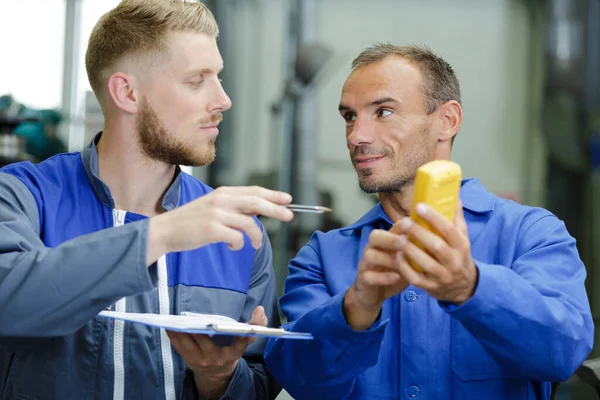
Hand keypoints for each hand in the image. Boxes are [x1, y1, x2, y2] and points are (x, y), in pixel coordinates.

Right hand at [147, 186, 293, 263]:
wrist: (165, 231)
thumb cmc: (191, 222)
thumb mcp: (213, 208)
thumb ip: (233, 207)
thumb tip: (258, 211)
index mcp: (222, 193)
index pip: (253, 191)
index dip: (272, 195)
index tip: (287, 199)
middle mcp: (221, 200)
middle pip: (256, 202)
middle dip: (276, 209)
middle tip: (289, 216)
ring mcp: (216, 214)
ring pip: (249, 223)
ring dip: (256, 236)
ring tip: (255, 245)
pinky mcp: (212, 229)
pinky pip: (237, 238)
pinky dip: (239, 245)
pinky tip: (234, 247)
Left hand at [167, 306, 267, 398]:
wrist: (217, 374)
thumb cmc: (230, 350)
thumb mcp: (244, 340)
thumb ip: (255, 324)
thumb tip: (260, 309)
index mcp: (234, 352)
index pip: (239, 343)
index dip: (241, 335)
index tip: (239, 327)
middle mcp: (217, 358)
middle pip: (206, 343)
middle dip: (198, 331)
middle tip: (192, 318)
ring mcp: (201, 360)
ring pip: (189, 345)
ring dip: (181, 333)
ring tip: (175, 320)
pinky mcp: (189, 361)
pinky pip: (179, 348)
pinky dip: (174, 337)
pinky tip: (170, 327)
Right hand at [344, 226, 408, 329]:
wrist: (374, 293)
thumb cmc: (393, 272)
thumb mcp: (405, 260)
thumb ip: (415, 249)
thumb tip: (439, 239)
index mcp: (384, 242)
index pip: (389, 228)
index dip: (402, 226)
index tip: (417, 227)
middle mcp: (372, 249)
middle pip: (374, 236)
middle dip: (391, 238)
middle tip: (406, 242)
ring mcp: (366, 264)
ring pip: (369, 255)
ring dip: (387, 258)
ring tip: (402, 261)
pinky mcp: (363, 279)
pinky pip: (369, 276)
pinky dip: (383, 277)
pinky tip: (397, 277)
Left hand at [395, 200, 477, 303]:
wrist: (464, 286)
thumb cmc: (459, 255)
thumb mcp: (462, 236)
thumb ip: (456, 216)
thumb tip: (453, 193)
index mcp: (462, 246)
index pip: (449, 229)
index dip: (434, 217)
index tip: (419, 206)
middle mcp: (454, 262)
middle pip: (436, 246)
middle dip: (418, 233)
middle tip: (404, 222)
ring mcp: (442, 276)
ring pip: (425, 263)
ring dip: (410, 250)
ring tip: (399, 238)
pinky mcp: (431, 288)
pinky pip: (416, 279)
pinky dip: (405, 268)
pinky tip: (397, 256)